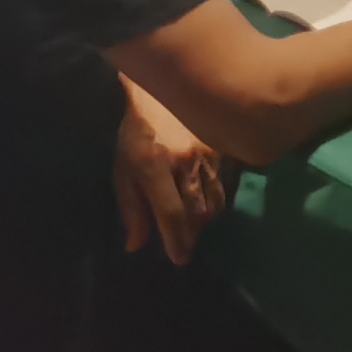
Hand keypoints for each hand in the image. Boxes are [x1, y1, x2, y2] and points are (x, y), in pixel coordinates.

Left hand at [114, 80, 233, 264]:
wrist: (162, 91)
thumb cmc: (136, 133)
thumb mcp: (123, 170)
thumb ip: (130, 207)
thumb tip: (135, 245)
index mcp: (154, 167)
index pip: (171, 212)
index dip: (176, 240)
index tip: (179, 259)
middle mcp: (185, 162)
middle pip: (197, 211)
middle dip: (191, 233)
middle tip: (186, 246)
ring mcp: (210, 153)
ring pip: (216, 199)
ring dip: (206, 217)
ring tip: (196, 224)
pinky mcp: (225, 147)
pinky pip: (227, 182)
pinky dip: (219, 197)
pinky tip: (209, 201)